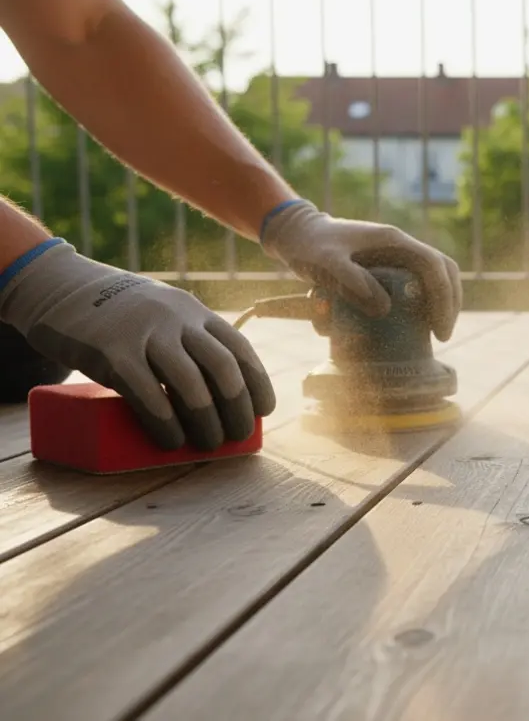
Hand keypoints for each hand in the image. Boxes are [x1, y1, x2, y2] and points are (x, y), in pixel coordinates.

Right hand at [0, 239, 274, 449]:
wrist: (59, 288)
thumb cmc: (120, 315)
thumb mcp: (165, 313)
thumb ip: (189, 339)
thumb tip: (218, 396)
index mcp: (194, 312)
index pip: (240, 349)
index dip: (257, 382)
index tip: (264, 411)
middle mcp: (176, 319)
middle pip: (222, 368)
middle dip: (237, 407)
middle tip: (238, 435)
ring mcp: (144, 334)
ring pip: (189, 383)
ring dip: (206, 420)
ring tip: (210, 444)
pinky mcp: (110, 353)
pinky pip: (146, 393)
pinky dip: (165, 422)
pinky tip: (172, 441)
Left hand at [259, 200, 461, 340]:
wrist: (296, 232)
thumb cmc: (309, 245)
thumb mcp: (326, 263)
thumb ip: (352, 282)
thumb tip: (385, 309)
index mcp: (394, 241)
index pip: (435, 267)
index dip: (443, 297)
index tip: (439, 329)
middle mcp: (401, 246)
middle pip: (443, 271)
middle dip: (449, 302)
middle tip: (442, 334)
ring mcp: (396, 256)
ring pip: (433, 277)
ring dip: (440, 303)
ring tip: (436, 331)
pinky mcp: (387, 267)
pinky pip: (416, 284)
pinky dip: (423, 303)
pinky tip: (417, 324)